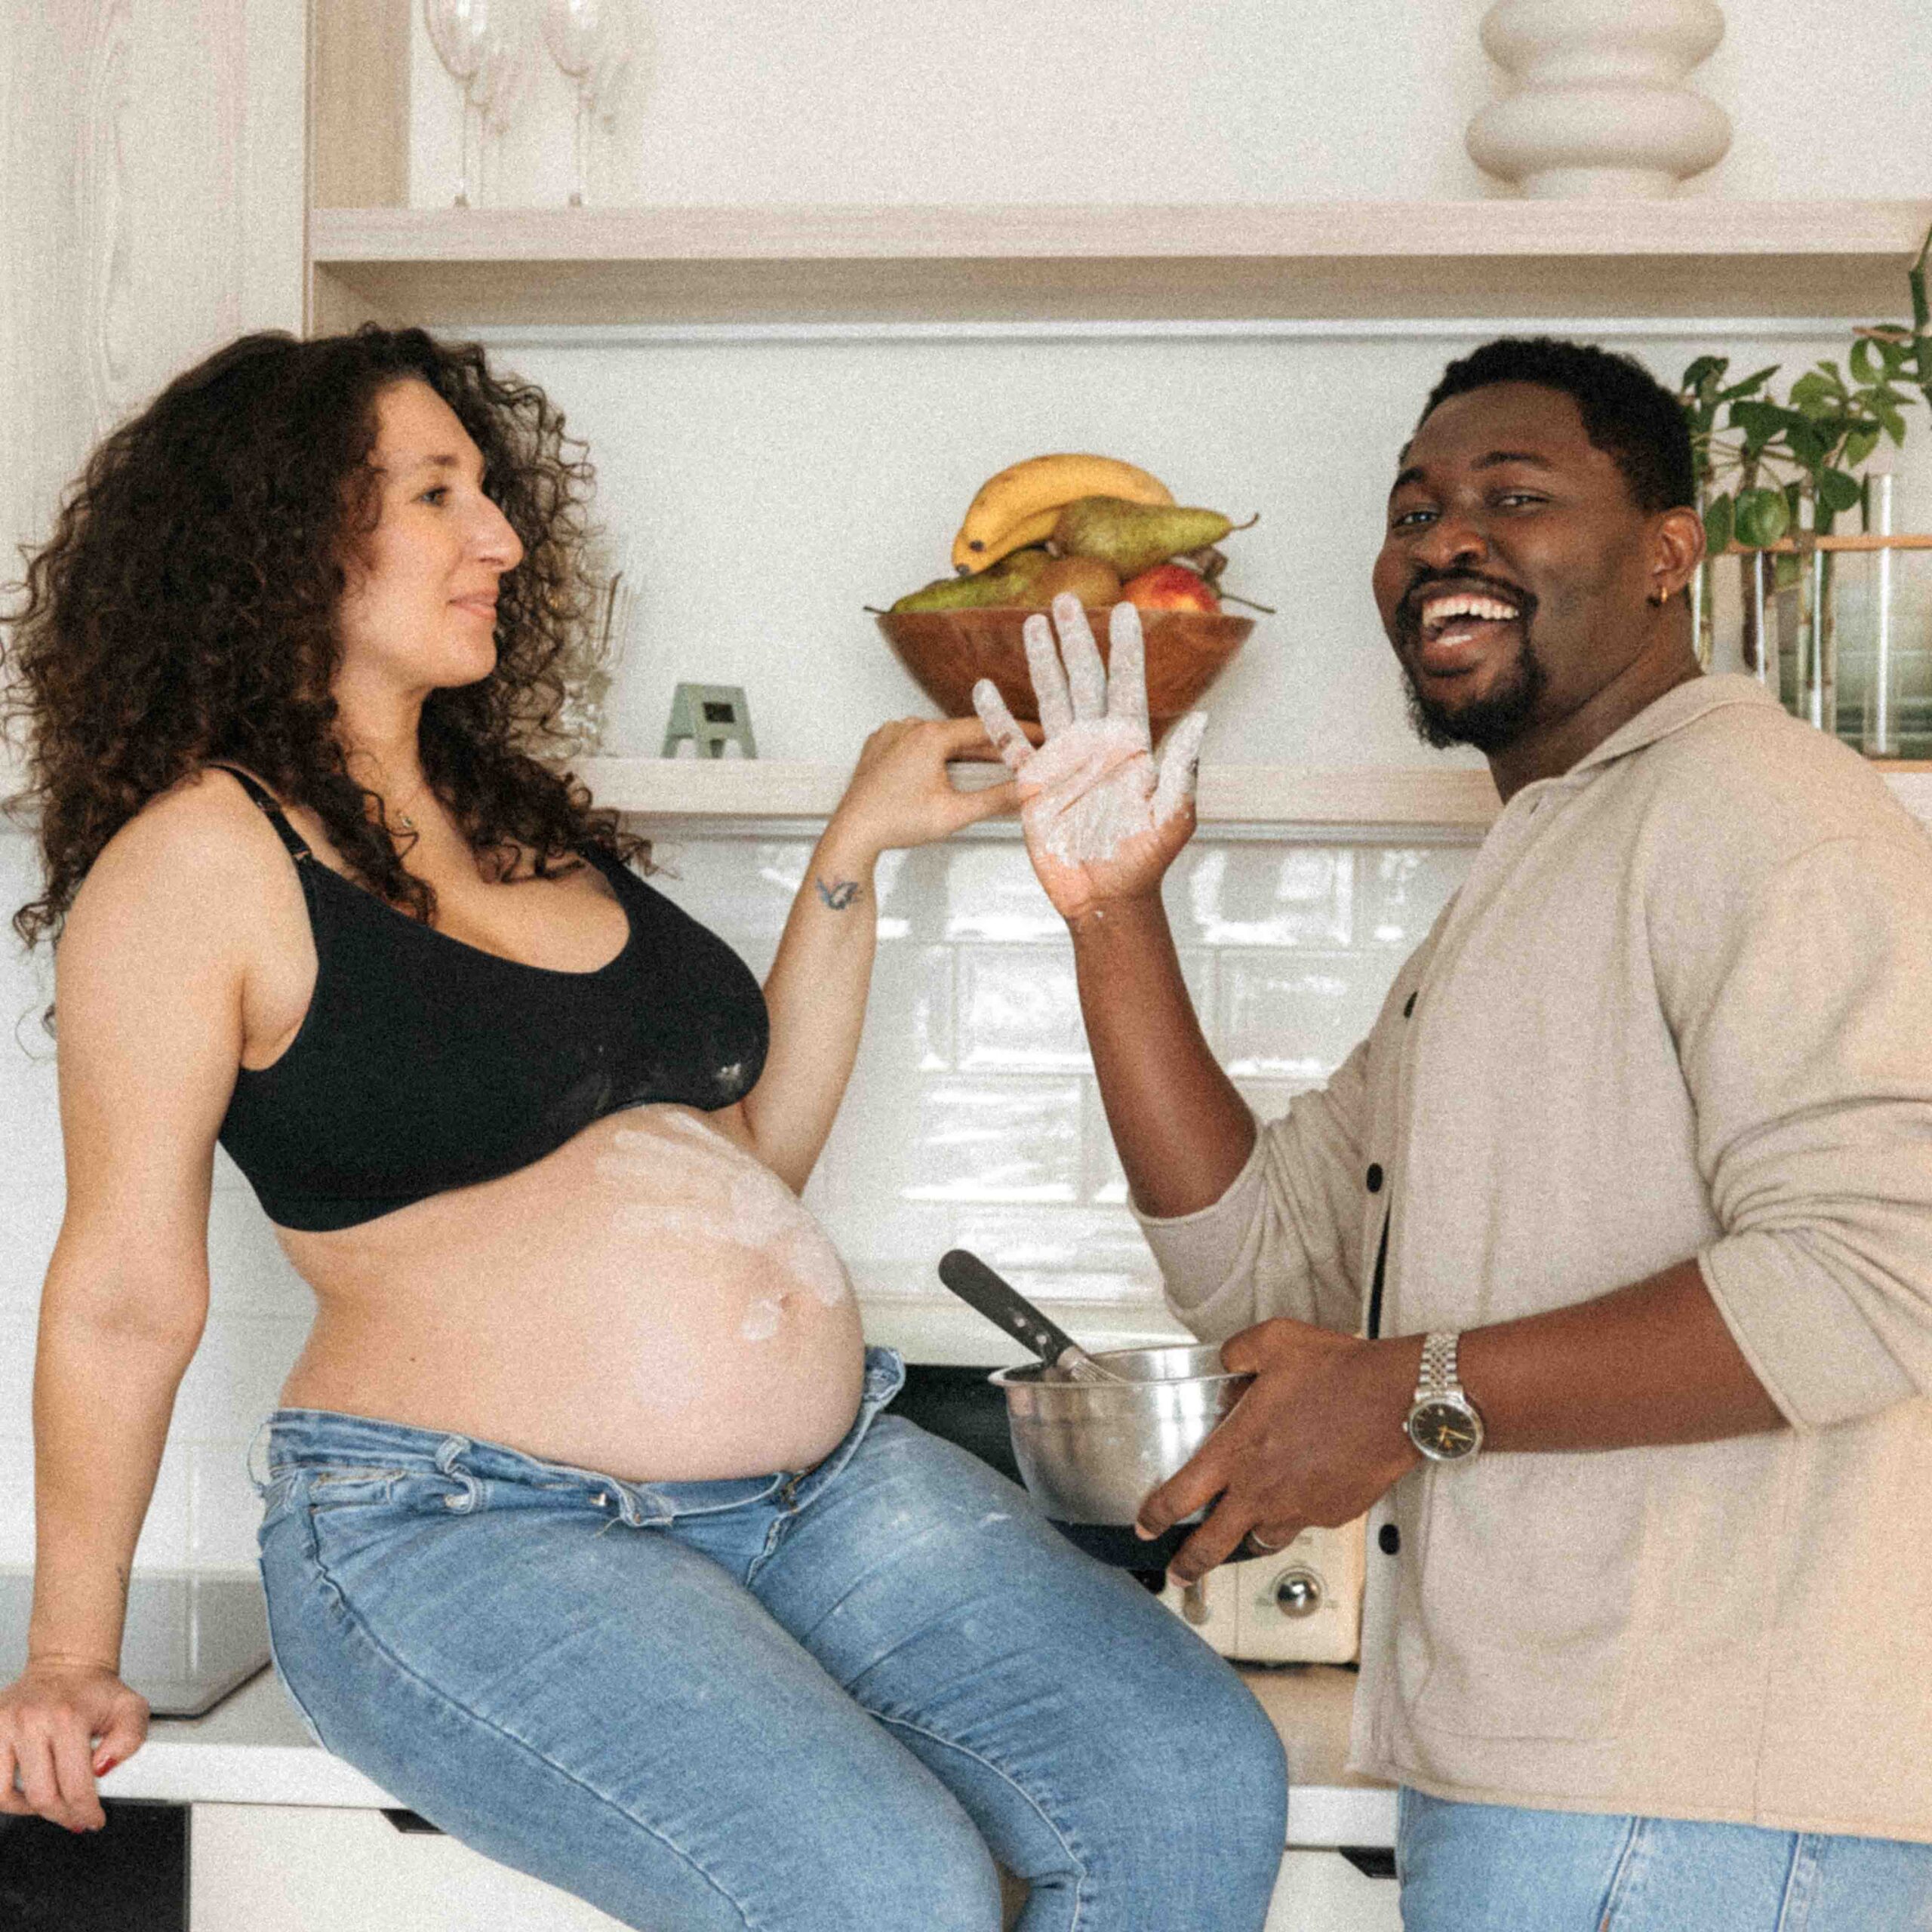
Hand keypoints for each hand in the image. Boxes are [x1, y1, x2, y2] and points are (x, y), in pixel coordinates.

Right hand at [0, 1659, 148, 1832]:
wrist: (66, 1665)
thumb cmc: (95, 1691)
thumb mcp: (130, 1708)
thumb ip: (130, 1739)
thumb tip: (101, 1768)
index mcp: (68, 1717)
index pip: (75, 1785)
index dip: (85, 1812)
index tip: (93, 1820)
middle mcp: (31, 1721)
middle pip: (41, 1795)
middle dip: (62, 1815)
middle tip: (74, 1817)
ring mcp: (3, 1726)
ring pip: (3, 1795)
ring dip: (27, 1810)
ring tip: (47, 1806)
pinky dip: (4, 1795)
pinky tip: (23, 1793)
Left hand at [822, 715, 1019, 865]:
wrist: (853, 833)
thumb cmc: (896, 822)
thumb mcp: (954, 813)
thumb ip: (996, 799)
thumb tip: (1028, 791)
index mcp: (930, 736)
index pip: (985, 728)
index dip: (1015, 732)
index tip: (1037, 736)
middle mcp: (909, 727)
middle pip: (961, 734)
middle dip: (990, 748)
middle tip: (1017, 759)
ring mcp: (891, 734)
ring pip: (939, 738)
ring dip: (961, 752)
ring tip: (984, 769)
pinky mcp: (879, 745)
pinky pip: (915, 743)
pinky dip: (934, 753)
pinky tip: (944, 771)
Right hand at [972, 595, 1207, 923]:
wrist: (1108, 897)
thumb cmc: (1145, 861)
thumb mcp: (1174, 817)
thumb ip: (1181, 769)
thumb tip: (1200, 719)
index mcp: (1130, 746)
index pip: (1128, 685)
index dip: (1126, 649)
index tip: (1124, 612)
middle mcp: (1096, 745)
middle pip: (1083, 679)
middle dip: (1076, 639)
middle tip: (1065, 599)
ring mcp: (1063, 762)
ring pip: (1049, 699)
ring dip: (1040, 662)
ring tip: (1031, 624)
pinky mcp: (1034, 786)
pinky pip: (1011, 746)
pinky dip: (997, 719)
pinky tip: (983, 690)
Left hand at [1135, 1319, 1424, 1585]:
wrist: (1398, 1400)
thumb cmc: (1340, 1372)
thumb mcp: (1275, 1342)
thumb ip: (1238, 1353)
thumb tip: (1226, 1360)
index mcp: (1237, 1450)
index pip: (1180, 1496)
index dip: (1155, 1517)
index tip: (1145, 1526)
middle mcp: (1262, 1488)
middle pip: (1212, 1545)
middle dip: (1189, 1565)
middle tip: (1178, 1574)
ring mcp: (1298, 1507)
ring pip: (1260, 1540)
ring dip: (1246, 1539)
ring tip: (1240, 1537)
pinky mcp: (1332, 1514)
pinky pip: (1303, 1522)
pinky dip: (1295, 1516)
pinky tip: (1300, 1496)